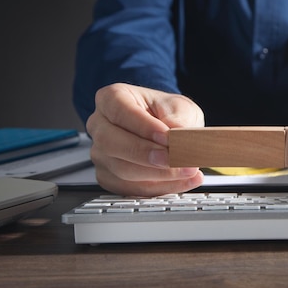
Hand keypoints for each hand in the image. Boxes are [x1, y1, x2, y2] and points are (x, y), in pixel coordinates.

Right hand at [86, 83, 204, 195]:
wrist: (167, 127)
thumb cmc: (166, 112)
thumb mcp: (179, 106)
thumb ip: (179, 118)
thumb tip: (179, 134)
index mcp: (111, 99)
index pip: (120, 111)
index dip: (143, 126)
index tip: (166, 137)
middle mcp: (100, 126)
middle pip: (112, 144)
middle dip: (147, 155)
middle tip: (174, 158)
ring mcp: (101, 154)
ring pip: (122, 170)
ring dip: (158, 174)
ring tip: (187, 170)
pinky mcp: (110, 177)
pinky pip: (131, 189)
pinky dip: (159, 188)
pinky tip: (182, 181)